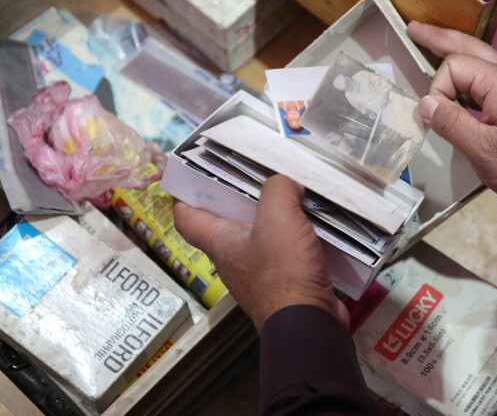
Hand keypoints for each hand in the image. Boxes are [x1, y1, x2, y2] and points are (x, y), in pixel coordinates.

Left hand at [173, 175, 347, 331]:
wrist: (308, 322)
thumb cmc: (283, 271)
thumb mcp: (278, 217)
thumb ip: (278, 190)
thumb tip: (286, 185)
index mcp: (220, 242)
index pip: (186, 218)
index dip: (184, 194)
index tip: (193, 175)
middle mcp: (232, 259)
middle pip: (225, 223)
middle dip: (238, 198)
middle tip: (256, 175)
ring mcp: (257, 274)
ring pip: (258, 237)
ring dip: (271, 217)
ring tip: (291, 195)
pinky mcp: (283, 283)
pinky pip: (283, 252)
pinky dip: (294, 237)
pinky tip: (311, 225)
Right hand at [408, 21, 496, 221]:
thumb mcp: (485, 152)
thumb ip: (452, 124)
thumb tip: (425, 103)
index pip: (453, 67)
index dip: (437, 91)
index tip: (436, 120)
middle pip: (468, 46)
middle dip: (440, 38)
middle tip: (415, 30)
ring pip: (480, 58)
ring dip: (454, 51)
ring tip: (430, 45)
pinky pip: (490, 76)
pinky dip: (468, 72)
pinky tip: (459, 82)